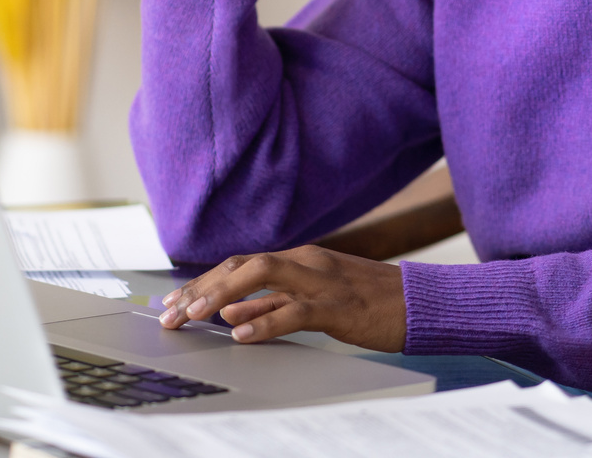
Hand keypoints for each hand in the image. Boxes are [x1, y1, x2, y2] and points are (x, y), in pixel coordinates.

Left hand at [157, 244, 405, 351]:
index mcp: (300, 259)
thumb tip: (232, 312)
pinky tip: (240, 333)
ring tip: (193, 316)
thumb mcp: (317, 299)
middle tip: (171, 314)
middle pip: (242, 264)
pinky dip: (264, 320)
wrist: (420, 303)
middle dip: (201, 287)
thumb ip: (276, 303)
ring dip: (222, 295)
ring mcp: (322, 280)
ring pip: (262, 276)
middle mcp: (306, 261)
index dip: (203, 281)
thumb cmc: (370, 304)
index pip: (240, 263)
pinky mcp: (338, 306)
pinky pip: (295, 310)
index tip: (174, 302)